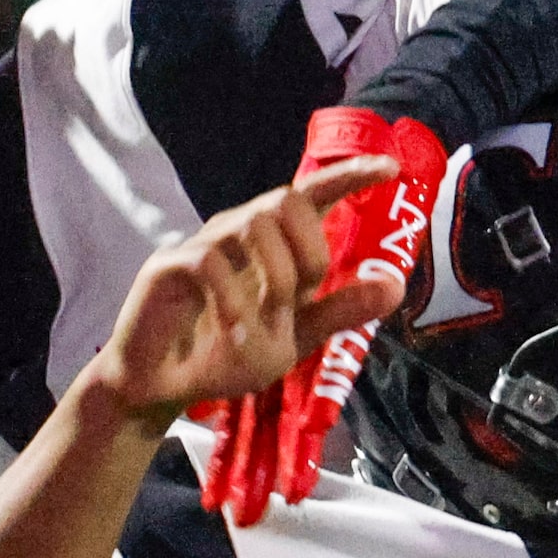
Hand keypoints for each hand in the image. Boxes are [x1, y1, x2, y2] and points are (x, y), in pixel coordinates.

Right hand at [193, 108, 448, 525]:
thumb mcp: (293, 338)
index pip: (312, 194)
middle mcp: (237, 232)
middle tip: (302, 297)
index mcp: (271, 244)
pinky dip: (233, 302)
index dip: (350, 176)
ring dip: (274, 279)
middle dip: (310, 250)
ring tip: (262, 324)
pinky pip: (212, 262)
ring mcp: (200, 243)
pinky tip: (234, 333)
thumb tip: (396, 287)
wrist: (161, 388)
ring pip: (254, 223)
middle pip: (287, 199)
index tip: (392, 168)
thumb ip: (339, 311)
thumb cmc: (223, 356)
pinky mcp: (167, 265)